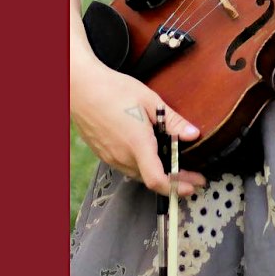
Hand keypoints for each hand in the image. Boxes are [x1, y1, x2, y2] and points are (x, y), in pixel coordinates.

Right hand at [68, 63, 206, 197]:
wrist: (81, 88)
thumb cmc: (114, 90)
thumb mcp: (150, 101)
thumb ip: (173, 121)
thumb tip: (193, 135)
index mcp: (137, 143)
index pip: (157, 179)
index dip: (177, 187)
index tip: (192, 187)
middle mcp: (122, 156)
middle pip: (151, 179)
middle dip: (175, 181)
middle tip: (192, 176)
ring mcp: (111, 157)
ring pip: (140, 174)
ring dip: (158, 174)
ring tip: (175, 166)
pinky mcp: (104, 154)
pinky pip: (127, 167)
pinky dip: (143, 166)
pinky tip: (151, 155)